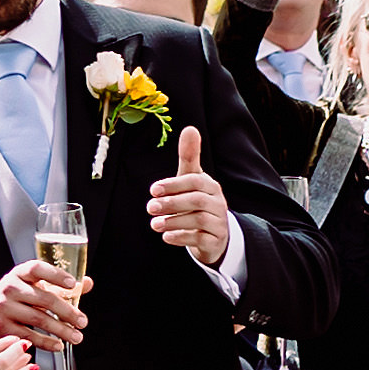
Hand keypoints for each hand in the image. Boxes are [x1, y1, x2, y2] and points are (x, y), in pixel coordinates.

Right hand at [0, 258, 88, 353]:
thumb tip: (87, 283)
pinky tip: (58, 345)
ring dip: (61, 330)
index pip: (37, 269)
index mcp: (19, 274)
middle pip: (44, 299)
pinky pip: (28, 336)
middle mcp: (9, 288)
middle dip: (68, 312)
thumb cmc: (14, 298)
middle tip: (83, 322)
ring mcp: (3, 308)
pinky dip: (46, 343)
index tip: (72, 284)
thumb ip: (58, 285)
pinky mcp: (0, 327)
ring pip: (38, 319)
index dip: (56, 275)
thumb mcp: (32, 286)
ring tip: (76, 337)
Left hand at [147, 156, 232, 273]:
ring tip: (154, 224)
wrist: (213, 234)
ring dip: (174, 221)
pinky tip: (166, 237)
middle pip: (196, 200)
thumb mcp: (192, 179)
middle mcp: (218, 203)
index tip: (153, 190)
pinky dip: (182, 237)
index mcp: (210, 186)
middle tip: (150, 207)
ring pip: (198, 220)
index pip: (195, 181)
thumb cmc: (197, 202)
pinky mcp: (215, 241)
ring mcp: (218, 223)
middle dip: (172, 203)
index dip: (173, 184)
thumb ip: (189, 156)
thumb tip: (190, 128)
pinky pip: (200, 239)